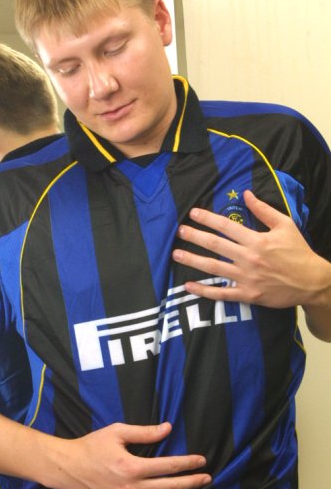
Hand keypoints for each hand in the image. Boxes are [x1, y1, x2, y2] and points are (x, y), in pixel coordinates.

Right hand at [49, 422, 210, 488]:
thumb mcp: (116, 432)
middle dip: (192, 483)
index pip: (169, 466)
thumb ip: (144, 432)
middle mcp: (131, 488)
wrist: (66, 468)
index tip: (202, 461)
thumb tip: (168, 428)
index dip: (188, 464)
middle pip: (170, 488)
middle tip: (207, 478)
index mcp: (132, 467)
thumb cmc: (90, 446)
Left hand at [173, 189, 330, 310]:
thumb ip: (264, 210)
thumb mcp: (285, 225)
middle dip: (194, 237)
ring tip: (176, 254)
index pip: (226, 226)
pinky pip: (222, 294)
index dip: (208, 218)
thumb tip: (246, 193)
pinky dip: (204, 291)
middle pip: (215, 245)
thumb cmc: (298, 252)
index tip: (193, 213)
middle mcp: (249, 258)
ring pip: (214, 268)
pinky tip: (188, 286)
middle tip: (179, 231)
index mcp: (257, 240)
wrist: (312, 282)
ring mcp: (247, 278)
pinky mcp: (248, 295)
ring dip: (193, 261)